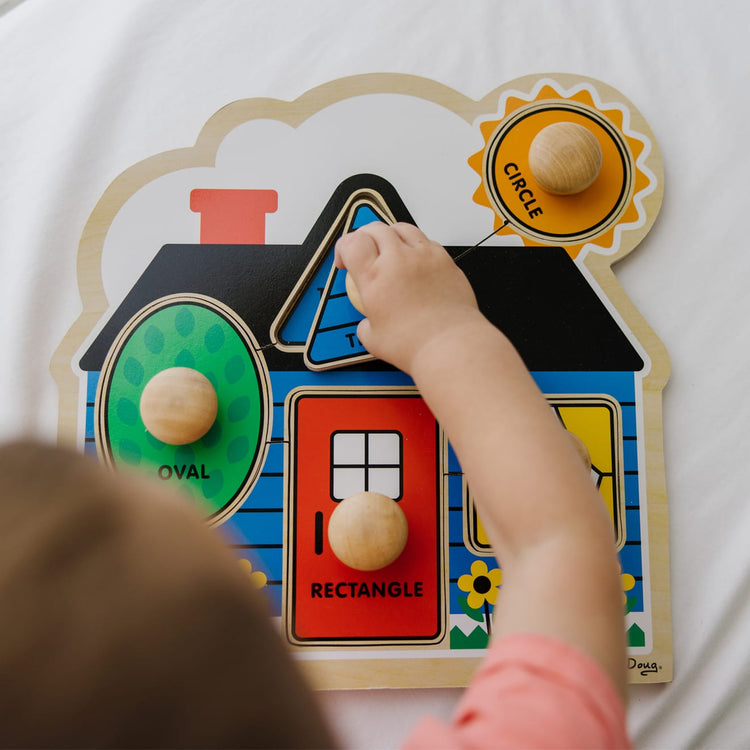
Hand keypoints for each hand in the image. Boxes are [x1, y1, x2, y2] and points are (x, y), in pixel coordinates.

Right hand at [335, 223, 481, 373]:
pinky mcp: (445, 260)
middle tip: (364, 252)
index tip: (345, 261)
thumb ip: (366, 324)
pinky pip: (427, 241)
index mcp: (375, 276)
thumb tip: (369, 323)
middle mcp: (399, 259)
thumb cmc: (415, 344)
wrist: (449, 345)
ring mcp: (424, 256)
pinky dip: (415, 245)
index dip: (343, 248)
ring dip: (389, 235)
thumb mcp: (373, 339)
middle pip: (375, 228)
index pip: (352, 242)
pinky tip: (415, 261)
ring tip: (389, 250)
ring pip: (401, 228)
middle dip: (364, 237)